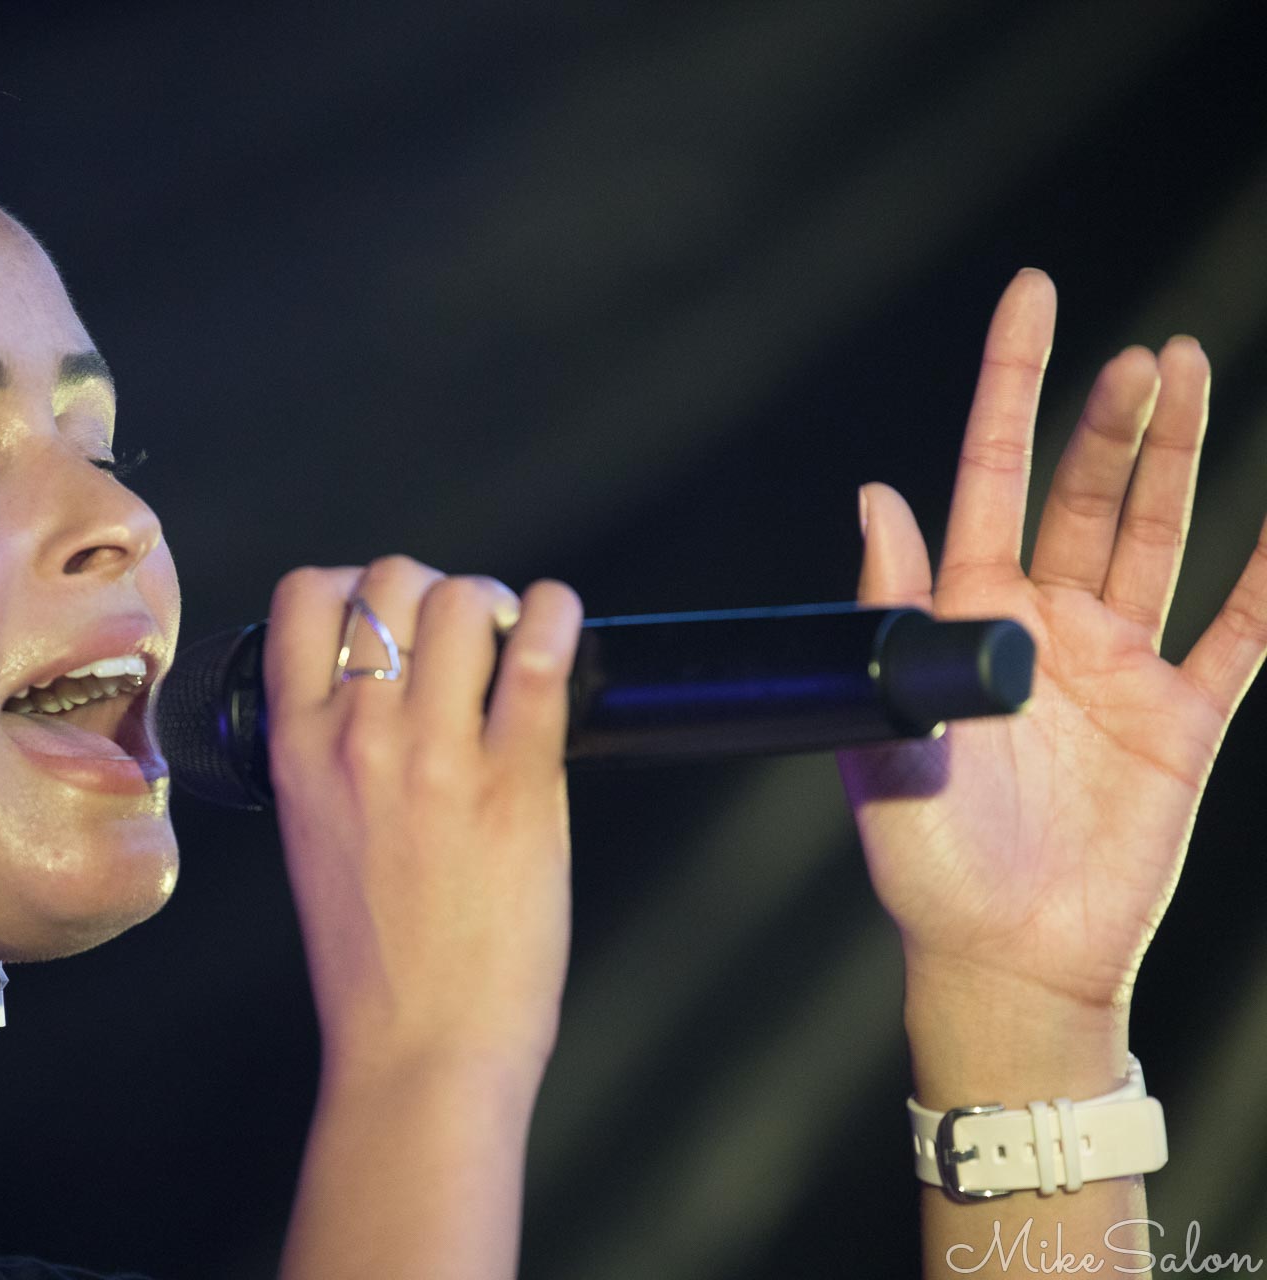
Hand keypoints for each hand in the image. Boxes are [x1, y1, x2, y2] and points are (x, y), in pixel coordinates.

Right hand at [262, 556, 583, 1078]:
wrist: (419, 1047)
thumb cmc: (374, 961)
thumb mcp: (314, 835)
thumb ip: (337, 755)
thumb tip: (393, 689)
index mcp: (296, 748)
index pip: (304, 598)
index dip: (351, 584)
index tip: (386, 614)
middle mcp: (359, 736)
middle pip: (390, 579)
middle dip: (433, 590)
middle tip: (463, 632)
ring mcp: (438, 755)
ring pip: (461, 601)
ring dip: (493, 604)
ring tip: (510, 642)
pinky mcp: (517, 781)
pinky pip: (538, 655)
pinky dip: (554, 616)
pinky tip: (557, 625)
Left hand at [839, 269, 1266, 1026]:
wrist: (1005, 955)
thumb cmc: (927, 857)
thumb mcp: (886, 729)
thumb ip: (888, 617)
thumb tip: (875, 496)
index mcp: (964, 615)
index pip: (989, 472)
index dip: (1009, 385)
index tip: (1031, 295)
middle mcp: (1041, 624)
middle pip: (1086, 492)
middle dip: (1112, 418)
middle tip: (1146, 348)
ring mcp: (1116, 666)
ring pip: (1157, 536)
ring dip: (1178, 456)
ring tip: (1190, 368)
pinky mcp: (1181, 719)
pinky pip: (1244, 632)